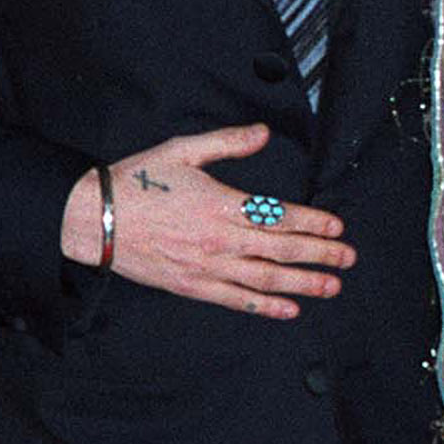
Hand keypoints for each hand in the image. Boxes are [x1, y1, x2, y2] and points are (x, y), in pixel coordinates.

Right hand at [61, 124, 353, 316]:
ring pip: (266, 279)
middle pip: (280, 250)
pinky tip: (291, 309)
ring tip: (331, 286)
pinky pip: (237, 300)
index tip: (337, 227)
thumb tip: (262, 133)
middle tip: (347, 257)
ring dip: (303, 283)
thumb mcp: (182, 150)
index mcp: (220, 204)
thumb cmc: (138, 182)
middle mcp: (219, 239)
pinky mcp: (193, 286)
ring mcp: (207, 267)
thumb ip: (227, 143)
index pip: (278, 216)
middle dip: (319, 254)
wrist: (96, 220)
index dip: (312, 222)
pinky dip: (266, 307)